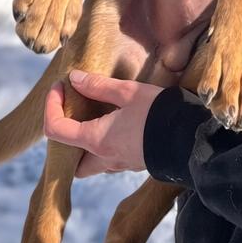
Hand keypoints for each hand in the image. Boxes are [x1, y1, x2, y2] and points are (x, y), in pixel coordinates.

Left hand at [43, 70, 163, 177]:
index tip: (60, 87)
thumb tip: (74, 78)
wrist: (190, 138)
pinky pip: (111, 159)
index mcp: (96, 140)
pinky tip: (117, 123)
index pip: (56, 129)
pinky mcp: (135, 163)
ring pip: (92, 163)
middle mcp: (104, 158)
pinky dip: (105, 144)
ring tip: (97, 117)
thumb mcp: (128, 92)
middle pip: (72, 162)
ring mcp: (121, 164)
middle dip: (68, 143)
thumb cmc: (158, 113)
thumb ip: (98, 86)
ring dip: (87, 145)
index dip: (50, 107)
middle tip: (75, 116)